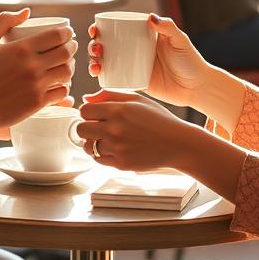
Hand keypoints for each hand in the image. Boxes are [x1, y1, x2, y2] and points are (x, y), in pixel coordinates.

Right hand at [0, 9, 76, 135]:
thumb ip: (3, 21)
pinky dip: (64, 87)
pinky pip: (62, 93)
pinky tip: (61, 84)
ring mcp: (36, 86)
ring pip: (67, 72)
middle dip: (72, 48)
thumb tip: (26, 13)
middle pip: (66, 53)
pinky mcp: (37, 103)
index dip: (67, 33)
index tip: (67, 33)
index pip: (57, 36)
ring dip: (70, 67)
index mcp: (21, 49)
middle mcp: (32, 67)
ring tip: (66, 65)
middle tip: (69, 47)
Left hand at [76, 90, 190, 170]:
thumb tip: (86, 98)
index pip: (84, 110)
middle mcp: (115, 129)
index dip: (88, 112)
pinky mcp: (121, 164)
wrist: (178, 144)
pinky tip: (114, 149)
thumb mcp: (137, 99)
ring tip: (108, 139)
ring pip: (88, 146)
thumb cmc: (159, 120)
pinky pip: (98, 160)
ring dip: (94, 142)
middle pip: (81, 129)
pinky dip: (102, 155)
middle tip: (98, 128)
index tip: (96, 115)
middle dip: (87, 127)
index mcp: (118, 110)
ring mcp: (117, 148)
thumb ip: (109, 95)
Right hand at [87, 14, 207, 108]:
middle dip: (95, 46)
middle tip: (97, 49)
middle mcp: (135, 50)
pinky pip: (114, 79)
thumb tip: (150, 16)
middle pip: (107, 45)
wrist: (196, 88)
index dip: (102, 28)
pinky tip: (98, 76)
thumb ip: (168, 27)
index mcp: (143, 36)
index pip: (118, 29)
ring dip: (94, 61)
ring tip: (95, 65)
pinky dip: (103, 77)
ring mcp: (133, 67)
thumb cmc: (191, 61)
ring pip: (107, 62)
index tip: (95, 30)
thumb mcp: (180, 41)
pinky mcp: (134, 82)